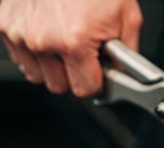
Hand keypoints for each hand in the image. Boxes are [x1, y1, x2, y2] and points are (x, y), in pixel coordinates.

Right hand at [0, 0, 142, 96]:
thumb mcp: (126, 16)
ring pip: (36, 74)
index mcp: (74, 42)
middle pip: (59, 87)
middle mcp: (42, 40)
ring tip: (65, 42)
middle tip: (85, 56)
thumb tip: (123, 73)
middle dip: (74, 76)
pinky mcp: (4, 23)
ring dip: (51, 66)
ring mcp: (18, 32)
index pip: (85, 90)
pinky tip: (48, 31)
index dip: (97, 84)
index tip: (100, 76)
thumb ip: (126, 53)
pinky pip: (19, 54)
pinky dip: (33, 49)